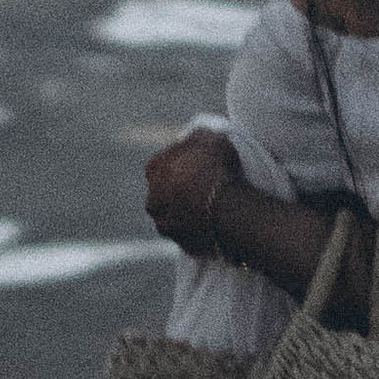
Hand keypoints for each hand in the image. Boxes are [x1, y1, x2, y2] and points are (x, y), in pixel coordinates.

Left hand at [144, 127, 238, 256]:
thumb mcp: (210, 138)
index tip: (194, 166)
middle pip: (163, 193)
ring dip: (184, 214)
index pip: (160, 164)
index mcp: (154, 171)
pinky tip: (210, 228)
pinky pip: (188, 236)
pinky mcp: (181, 245)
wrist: (225, 208)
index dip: (178, 164)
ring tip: (206, 210)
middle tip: (200, 188)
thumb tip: (193, 134)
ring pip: (173, 217)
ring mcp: (165, 225)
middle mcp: (153, 199)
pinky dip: (197, 232)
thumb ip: (197, 136)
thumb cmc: (216, 168)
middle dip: (176, 191)